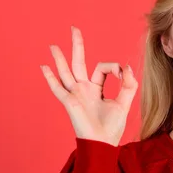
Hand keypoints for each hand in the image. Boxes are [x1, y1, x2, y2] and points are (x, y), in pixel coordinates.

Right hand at [40, 26, 137, 146]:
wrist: (103, 143)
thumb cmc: (112, 127)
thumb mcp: (124, 103)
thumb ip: (128, 85)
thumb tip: (127, 67)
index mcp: (96, 88)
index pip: (103, 68)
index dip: (114, 67)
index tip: (122, 73)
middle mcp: (84, 89)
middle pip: (79, 62)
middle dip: (77, 45)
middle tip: (74, 29)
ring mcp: (75, 94)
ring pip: (66, 72)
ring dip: (60, 58)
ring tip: (53, 45)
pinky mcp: (70, 102)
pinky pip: (58, 88)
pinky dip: (50, 78)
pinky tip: (44, 67)